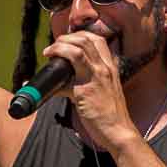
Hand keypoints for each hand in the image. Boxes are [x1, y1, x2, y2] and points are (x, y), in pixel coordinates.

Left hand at [42, 29, 134, 145]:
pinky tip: (47, 79)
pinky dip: (54, 76)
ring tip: (49, 52)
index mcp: (110, 67)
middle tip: (54, 46)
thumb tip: (66, 81)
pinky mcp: (85, 91)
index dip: (79, 35)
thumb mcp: (106, 90)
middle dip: (66, 38)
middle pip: (86, 39)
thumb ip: (91, 80)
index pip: (97, 39)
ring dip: (59, 47)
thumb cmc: (111, 114)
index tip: (67, 41)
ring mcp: (96, 78)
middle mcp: (105, 68)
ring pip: (77, 50)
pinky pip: (67, 76)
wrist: (119, 131)